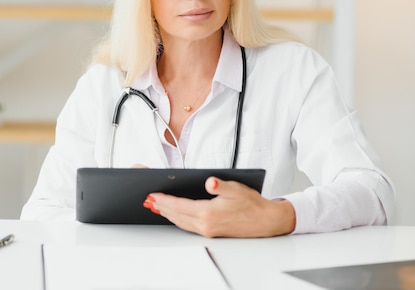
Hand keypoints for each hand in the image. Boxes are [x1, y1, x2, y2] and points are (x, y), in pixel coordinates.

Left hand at [143, 176, 295, 237]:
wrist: (266, 221)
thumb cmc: (251, 203)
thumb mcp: (236, 188)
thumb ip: (220, 185)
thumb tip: (210, 182)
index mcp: (209, 213)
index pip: (180, 206)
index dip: (164, 200)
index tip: (153, 195)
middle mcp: (205, 225)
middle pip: (176, 215)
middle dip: (161, 207)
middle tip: (148, 199)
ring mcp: (207, 230)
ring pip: (181, 222)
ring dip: (167, 214)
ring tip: (156, 206)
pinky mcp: (211, 232)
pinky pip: (188, 225)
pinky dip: (177, 219)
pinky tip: (173, 214)